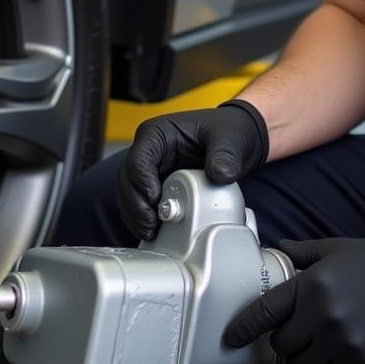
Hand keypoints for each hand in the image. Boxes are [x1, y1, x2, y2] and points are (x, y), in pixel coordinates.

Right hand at [116, 99, 268, 239]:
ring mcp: (151, 169)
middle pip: (127, 180)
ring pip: (129, 195)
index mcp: (157, 133)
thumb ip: (225, 155)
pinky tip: (155, 232)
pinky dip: (144, 219)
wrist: (237, 142)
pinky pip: (141, 205)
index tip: (156, 200)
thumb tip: (220, 175)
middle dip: (135, 206)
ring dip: (136, 216)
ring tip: (152, 232)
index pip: (138, 159)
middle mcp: (148, 151)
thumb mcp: (230, 138)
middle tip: (152, 225)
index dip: (142, 182)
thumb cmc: (227, 131)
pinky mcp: (157, 186)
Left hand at [224, 229, 364, 363]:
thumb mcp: (333, 249)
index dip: (243, 328)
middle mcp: (322, 315)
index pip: (265, 312)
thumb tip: (275, 249)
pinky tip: (336, 348)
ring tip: (319, 337)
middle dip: (284, 339)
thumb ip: (300, 253)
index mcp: (311, 284)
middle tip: (295, 328)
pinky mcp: (362, 360)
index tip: (229, 338)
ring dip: (305, 355)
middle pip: (283, 345)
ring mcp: (342, 341)